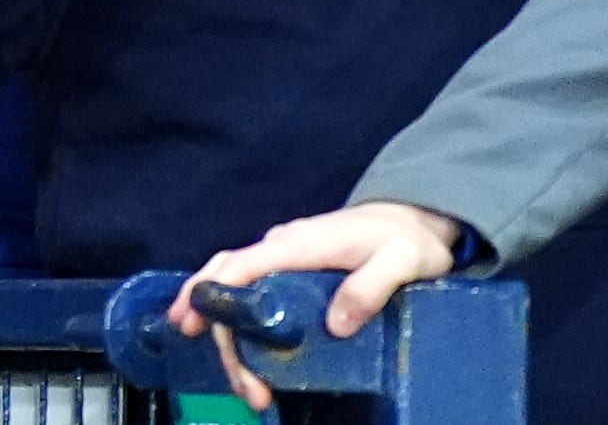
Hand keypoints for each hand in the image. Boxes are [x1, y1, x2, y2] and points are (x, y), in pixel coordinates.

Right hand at [176, 203, 466, 405]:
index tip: (192, 324)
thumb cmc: (407, 239)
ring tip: (251, 387)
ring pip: (238, 293)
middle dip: (225, 336)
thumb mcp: (401, 260)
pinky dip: (244, 330)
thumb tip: (335, 325)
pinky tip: (249, 360)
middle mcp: (282, 248)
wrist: (416, 220)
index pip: (240, 264)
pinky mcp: (293, 274)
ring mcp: (285, 260)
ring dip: (234, 341)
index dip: (210, 291)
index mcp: (298, 244)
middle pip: (229, 284)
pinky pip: (254, 297)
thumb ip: (371, 286)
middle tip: (246, 387)